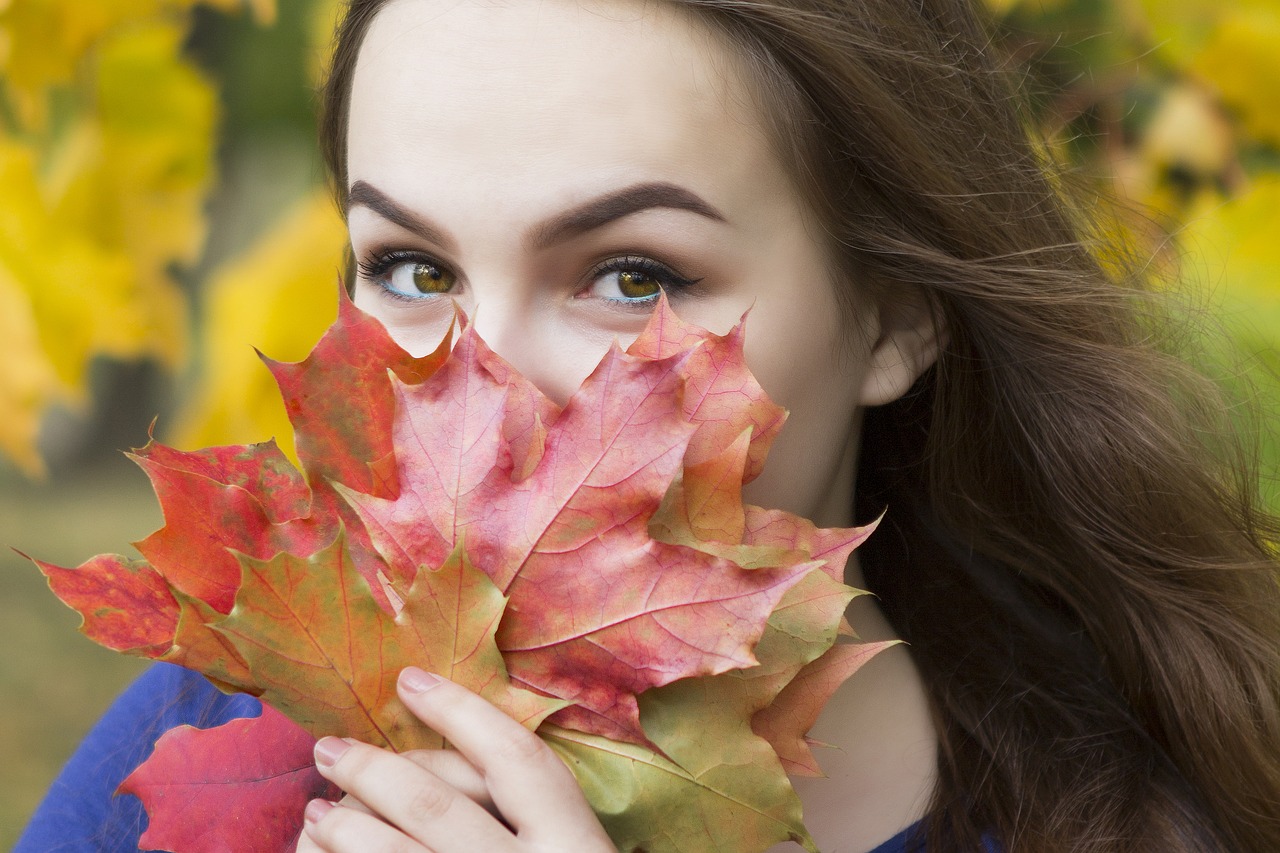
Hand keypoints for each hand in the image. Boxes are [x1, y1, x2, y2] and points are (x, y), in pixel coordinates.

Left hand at [296, 667, 614, 851]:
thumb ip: (533, 820)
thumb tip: (445, 757)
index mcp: (577, 850)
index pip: (517, 760)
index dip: (461, 710)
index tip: (410, 680)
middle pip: (436, 804)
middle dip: (373, 767)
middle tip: (331, 747)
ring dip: (343, 824)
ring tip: (318, 809)